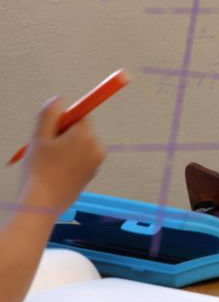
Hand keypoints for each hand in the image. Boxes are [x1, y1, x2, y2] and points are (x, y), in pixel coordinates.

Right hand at [18, 97, 104, 215]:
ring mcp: (97, 161)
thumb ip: (49, 114)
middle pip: (82, 129)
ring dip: (67, 147)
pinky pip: (82, 158)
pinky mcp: (93, 173)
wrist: (42, 203)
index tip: (51, 131)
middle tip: (47, 148)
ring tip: (51, 162)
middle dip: (65, 134)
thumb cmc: (39, 169)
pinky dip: (71, 160)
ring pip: (81, 144)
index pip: (79, 115)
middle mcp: (97, 146)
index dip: (62, 122)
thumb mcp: (39, 136)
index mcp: (85, 135)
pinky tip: (57, 171)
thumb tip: (59, 99)